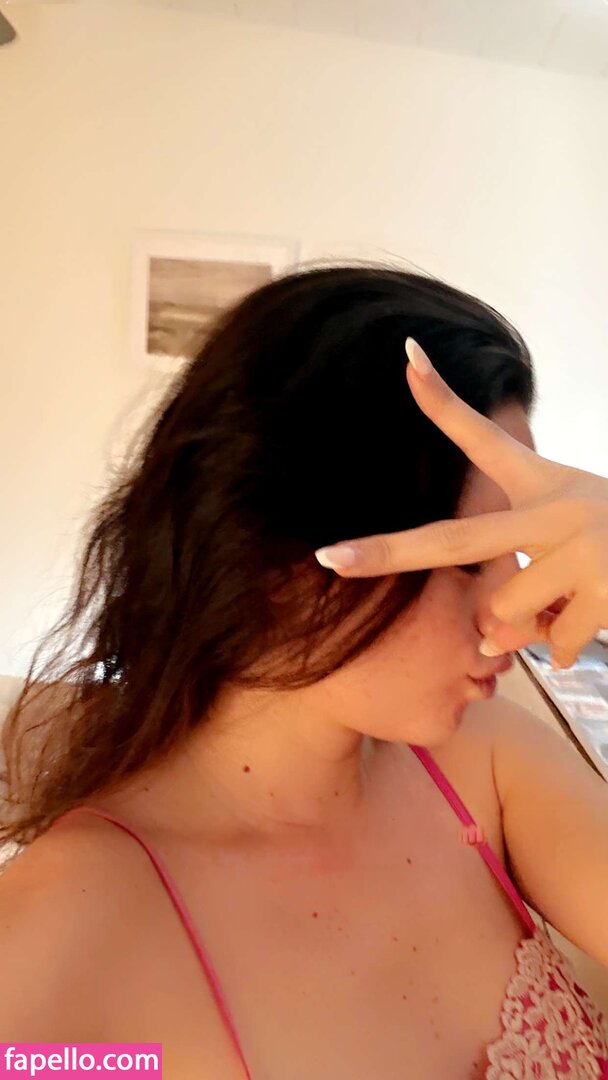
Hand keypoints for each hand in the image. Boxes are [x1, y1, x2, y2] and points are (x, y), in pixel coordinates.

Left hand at [315, 339, 607, 668]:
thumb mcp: (568, 528)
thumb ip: (516, 578)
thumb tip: (484, 646)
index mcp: (544, 484)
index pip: (486, 438)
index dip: (444, 402)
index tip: (406, 357)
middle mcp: (558, 508)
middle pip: (456, 540)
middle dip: (387, 552)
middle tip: (329, 558)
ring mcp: (584, 547)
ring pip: (506, 612)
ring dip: (523, 629)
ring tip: (565, 604)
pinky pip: (550, 645)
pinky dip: (560, 649)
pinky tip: (592, 621)